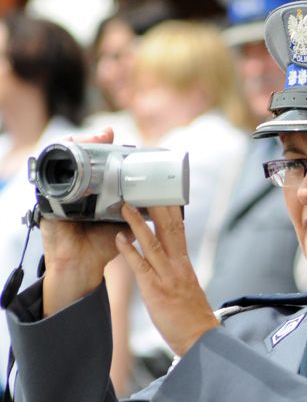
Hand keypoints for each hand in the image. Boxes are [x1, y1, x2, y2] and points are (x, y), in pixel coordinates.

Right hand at [41, 129, 125, 315]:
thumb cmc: (100, 247)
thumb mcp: (124, 226)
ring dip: (78, 147)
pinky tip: (68, 151)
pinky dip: (58, 166)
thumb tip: (162, 201)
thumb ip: (138, 213)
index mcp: (93, 195)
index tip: (113, 135)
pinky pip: (50, 180)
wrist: (81, 268)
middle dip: (92, 143)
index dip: (103, 149)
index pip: (95, 166)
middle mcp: (76, 192)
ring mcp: (61, 195)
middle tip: (106, 133)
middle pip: (81, 160)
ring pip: (66, 164)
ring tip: (94, 138)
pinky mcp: (49, 203)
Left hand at [115, 204, 218, 355]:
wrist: (199, 337)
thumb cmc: (192, 315)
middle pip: (169, 229)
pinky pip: (141, 266)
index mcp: (185, 263)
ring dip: (138, 223)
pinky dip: (129, 250)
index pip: (179, 230)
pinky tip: (119, 238)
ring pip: (153, 243)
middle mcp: (178, 265)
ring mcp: (167, 276)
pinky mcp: (155, 290)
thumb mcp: (187, 286)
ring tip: (124, 206)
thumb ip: (176, 269)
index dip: (170, 210)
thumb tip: (167, 257)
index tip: (162, 192)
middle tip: (145, 187)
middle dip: (157, 206)